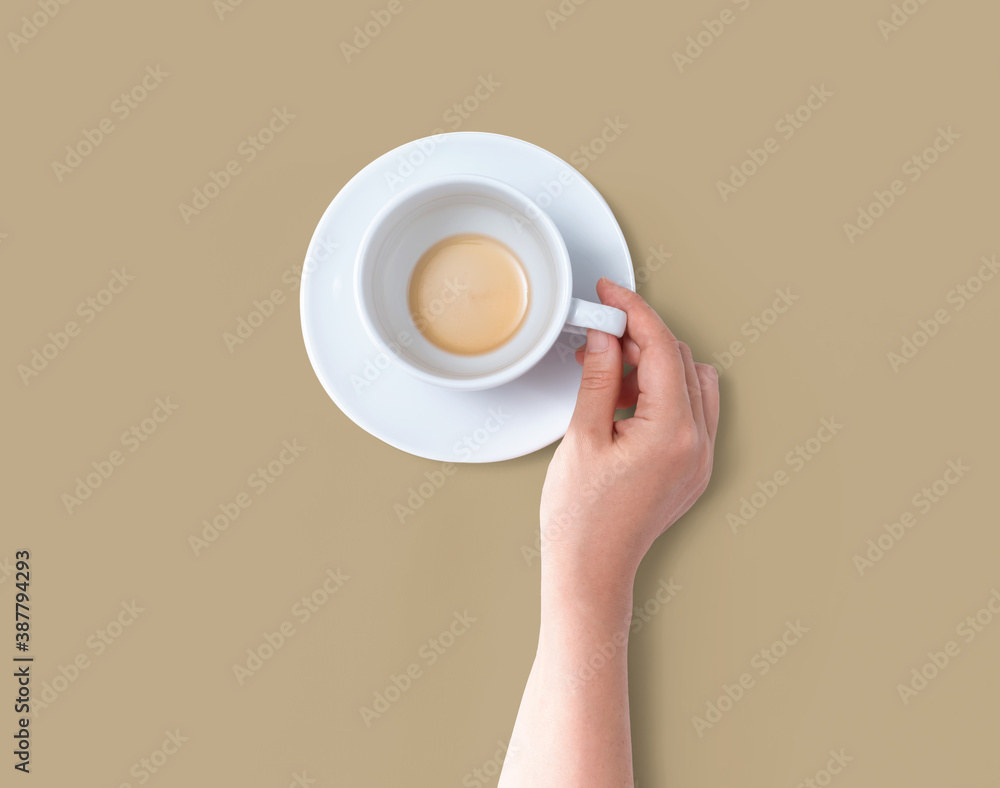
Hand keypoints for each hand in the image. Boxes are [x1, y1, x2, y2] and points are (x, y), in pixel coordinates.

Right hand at [539, 278, 719, 602]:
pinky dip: (662, 393)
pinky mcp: (692, 469)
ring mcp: (699, 459)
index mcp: (672, 432)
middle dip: (640, 337)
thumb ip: (597, 377)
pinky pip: (690, 411)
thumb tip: (604, 335)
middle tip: (599, 332)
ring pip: (692, 382)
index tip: (611, 294)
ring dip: (654, 364)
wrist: (591, 569)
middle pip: (680, 360)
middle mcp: (697, 444)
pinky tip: (624, 400)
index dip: (634, 311)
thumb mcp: (581, 436)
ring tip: (607, 372)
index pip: (661, 348)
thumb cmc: (582, 519)